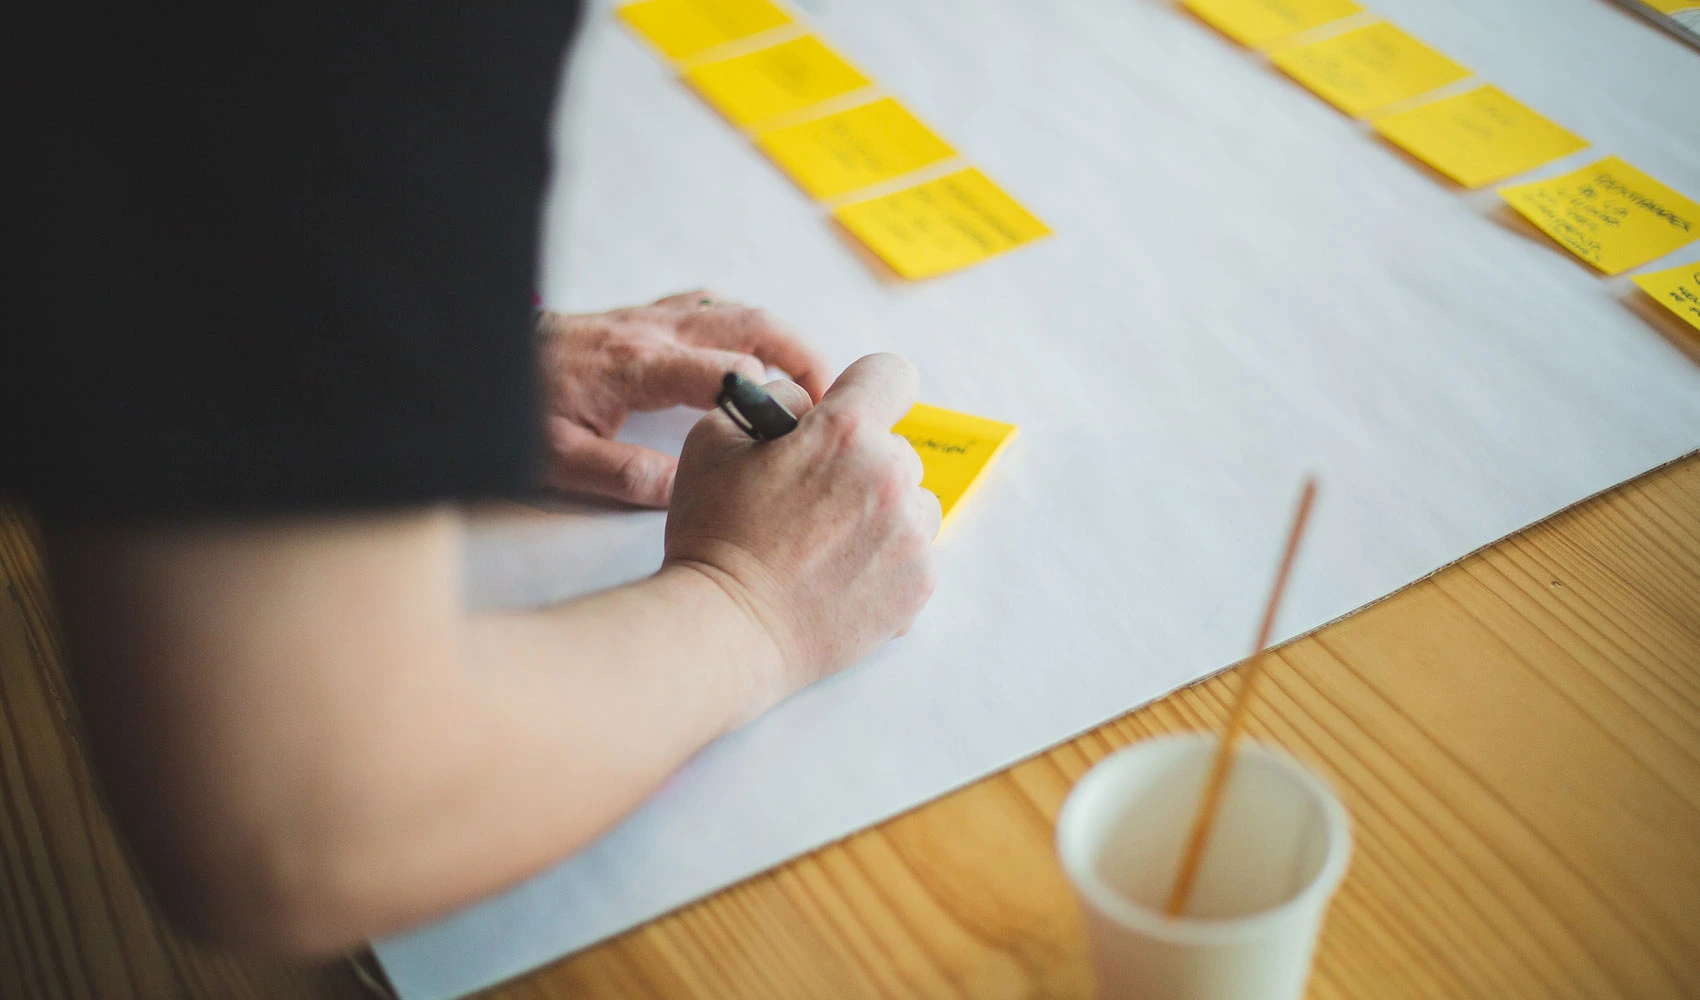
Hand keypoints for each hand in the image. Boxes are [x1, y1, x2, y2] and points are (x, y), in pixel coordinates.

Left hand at [538, 290, 830, 506]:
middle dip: (802, 354)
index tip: (800, 432)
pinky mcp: (640, 315)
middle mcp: (652, 331)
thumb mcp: (557, 458)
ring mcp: (648, 316)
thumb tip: (686, 489)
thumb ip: (623, 475)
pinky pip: (708, 306)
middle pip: (752, 323)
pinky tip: (754, 352)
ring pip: (735, 309)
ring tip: (810, 378)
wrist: (475, 354)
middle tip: (833, 395)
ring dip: (781, 337)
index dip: (775, 397)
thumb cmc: (517, 408)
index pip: (731, 368)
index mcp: (640, 365)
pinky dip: (743, 323)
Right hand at [664, 354, 941, 718]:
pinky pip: (915, 553)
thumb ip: (772, 403)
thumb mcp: (715, 440)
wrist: (728, 630)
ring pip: (913, 502)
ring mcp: (911, 534)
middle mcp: (890, 478)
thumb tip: (809, 405)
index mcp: (844, 433)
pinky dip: (885, 561)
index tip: (846, 415)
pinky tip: (839, 577)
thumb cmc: (714, 536)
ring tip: (828, 544)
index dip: (865, 390)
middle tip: (813, 501)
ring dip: (881, 513)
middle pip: (898, 448)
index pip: (891, 375)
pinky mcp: (918, 583)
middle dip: (860, 464)